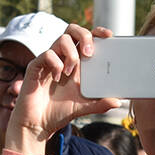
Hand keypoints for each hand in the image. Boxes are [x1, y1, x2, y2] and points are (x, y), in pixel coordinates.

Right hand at [4, 24, 121, 154]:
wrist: (38, 124)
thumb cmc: (59, 112)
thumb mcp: (84, 107)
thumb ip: (100, 103)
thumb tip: (118, 102)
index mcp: (76, 63)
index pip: (86, 39)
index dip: (97, 32)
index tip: (109, 35)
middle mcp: (63, 58)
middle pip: (73, 30)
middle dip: (84, 35)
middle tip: (89, 53)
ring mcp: (49, 61)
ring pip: (62, 39)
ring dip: (71, 53)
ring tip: (70, 72)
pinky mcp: (36, 67)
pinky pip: (47, 54)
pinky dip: (55, 63)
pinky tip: (56, 77)